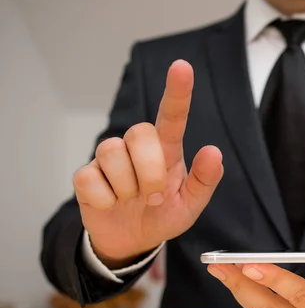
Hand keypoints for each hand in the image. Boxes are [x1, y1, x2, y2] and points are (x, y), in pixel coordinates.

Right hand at [73, 60, 223, 268]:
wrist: (132, 240)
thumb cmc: (163, 215)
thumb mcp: (190, 205)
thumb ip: (204, 181)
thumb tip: (213, 152)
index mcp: (167, 150)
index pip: (172, 116)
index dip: (177, 92)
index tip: (182, 67)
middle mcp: (137, 147)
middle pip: (139, 133)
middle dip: (149, 171)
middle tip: (155, 196)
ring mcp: (110, 159)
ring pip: (111, 153)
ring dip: (127, 187)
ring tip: (133, 200)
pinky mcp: (86, 175)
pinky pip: (91, 180)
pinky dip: (106, 200)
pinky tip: (111, 204)